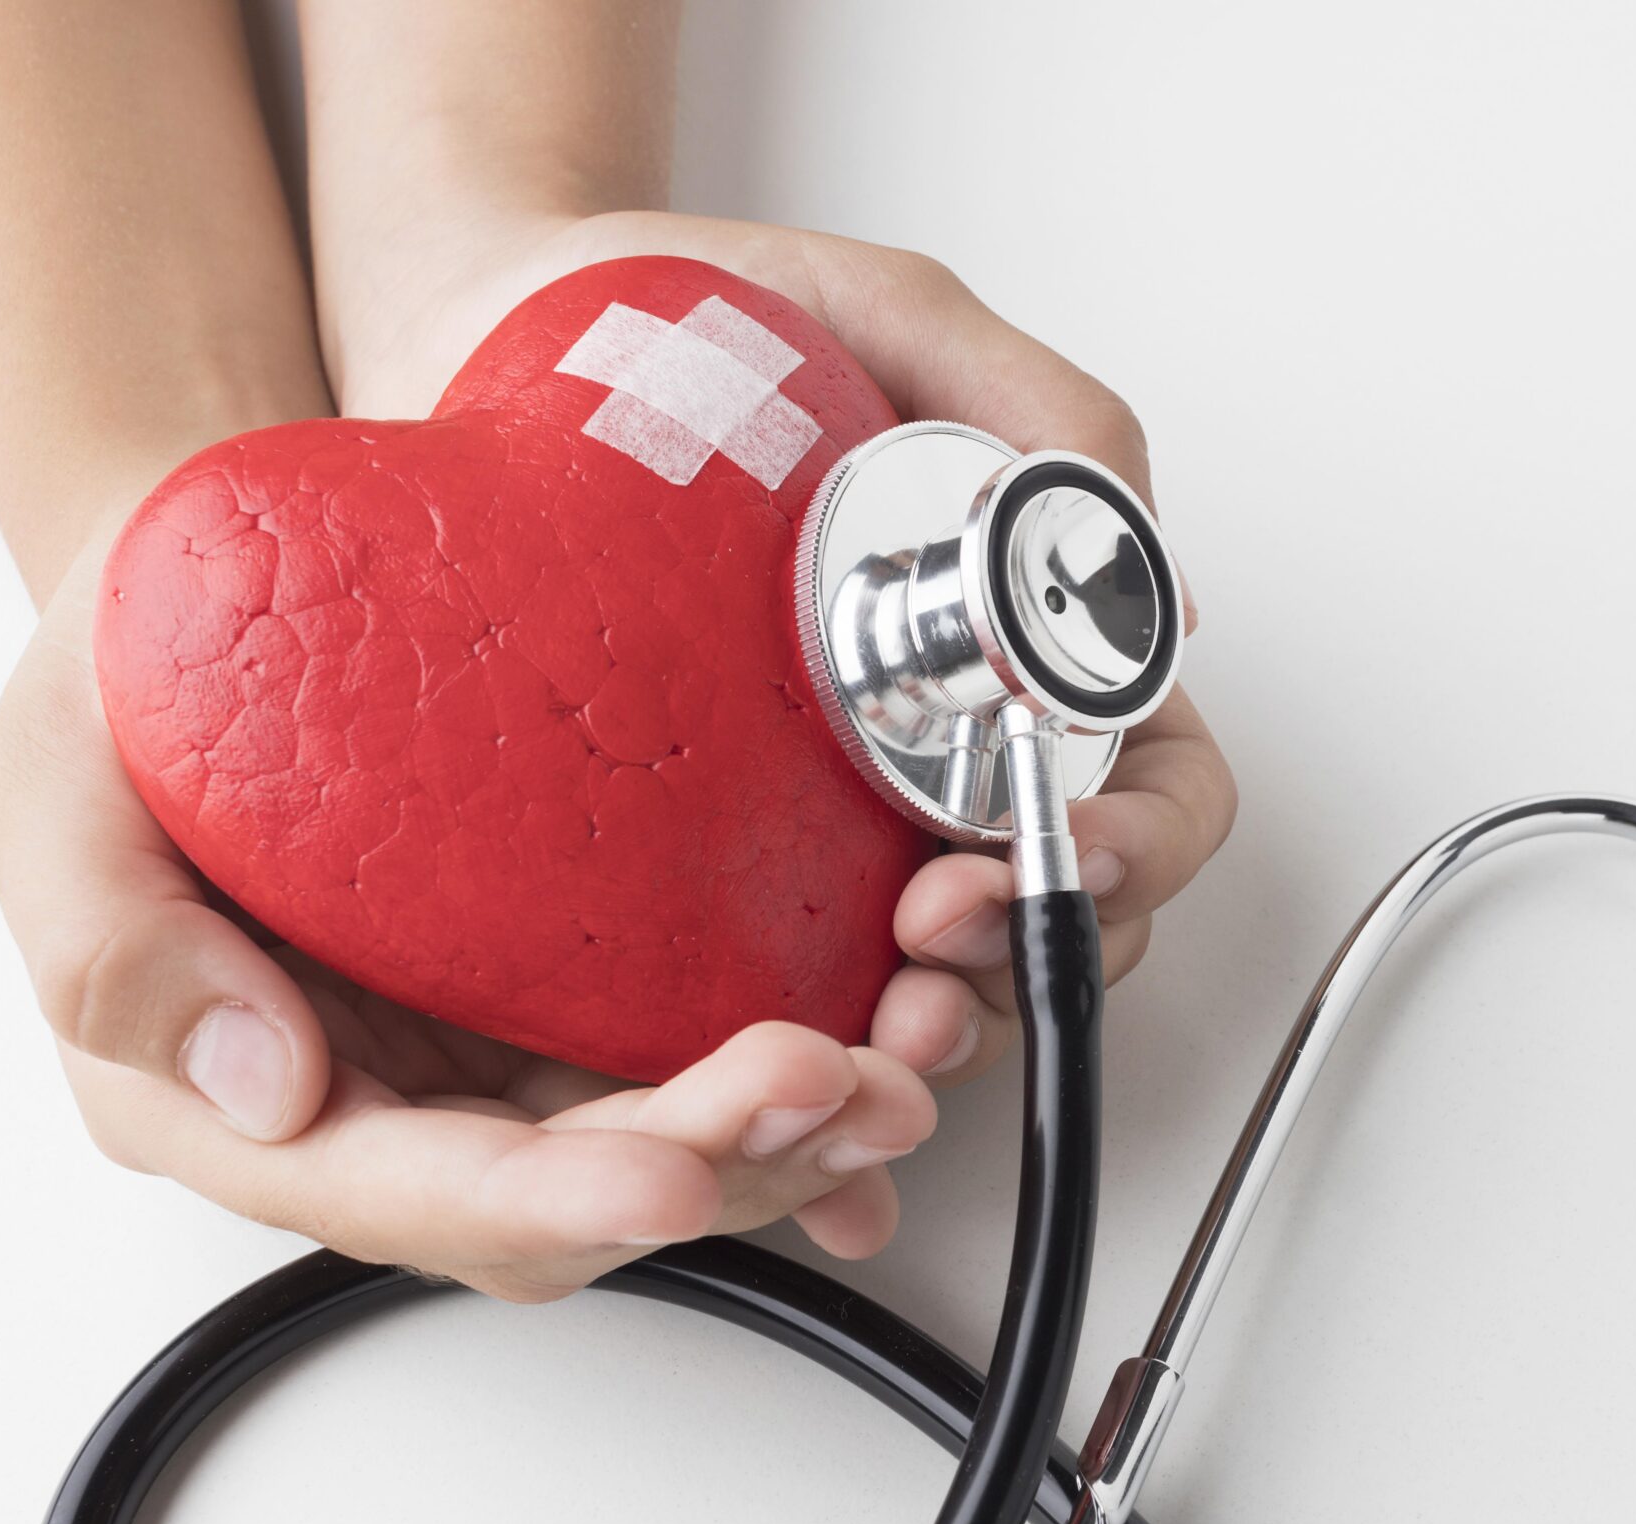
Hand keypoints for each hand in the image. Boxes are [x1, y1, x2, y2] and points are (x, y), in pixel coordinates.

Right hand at [0, 539, 934, 1300]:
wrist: (223, 583)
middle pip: (572, 1193)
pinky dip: (813, 1059)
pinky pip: (709, 1053)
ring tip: (906, 1062)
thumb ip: (108, 942)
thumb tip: (260, 1085)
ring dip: (798, 1133)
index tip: (668, 1171)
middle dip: (719, 1166)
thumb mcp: (51, 781)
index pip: (408, 1190)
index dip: (546, 1197)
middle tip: (840, 1087)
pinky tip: (900, 1023)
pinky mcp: (584, 985)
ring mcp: (495, 1050)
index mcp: (243, 1096)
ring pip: (666, 1146)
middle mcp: (389, 1103)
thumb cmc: (127, 677)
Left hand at [324, 211, 1239, 1091]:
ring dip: (936, 1033)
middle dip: (1025, 967)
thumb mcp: (890, 319)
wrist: (479, 348)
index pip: (1155, 786)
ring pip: (943, 987)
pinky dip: (816, 1071)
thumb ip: (1036, 404)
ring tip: (874, 1032)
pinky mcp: (710, 880)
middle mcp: (941, 755)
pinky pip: (791, 1004)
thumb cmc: (695, 323)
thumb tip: (1146, 563)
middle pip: (1064, 918)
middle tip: (937, 953)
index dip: (1142, 842)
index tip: (1069, 845)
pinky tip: (792, 1092)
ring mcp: (830, 831)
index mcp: (1021, 652)